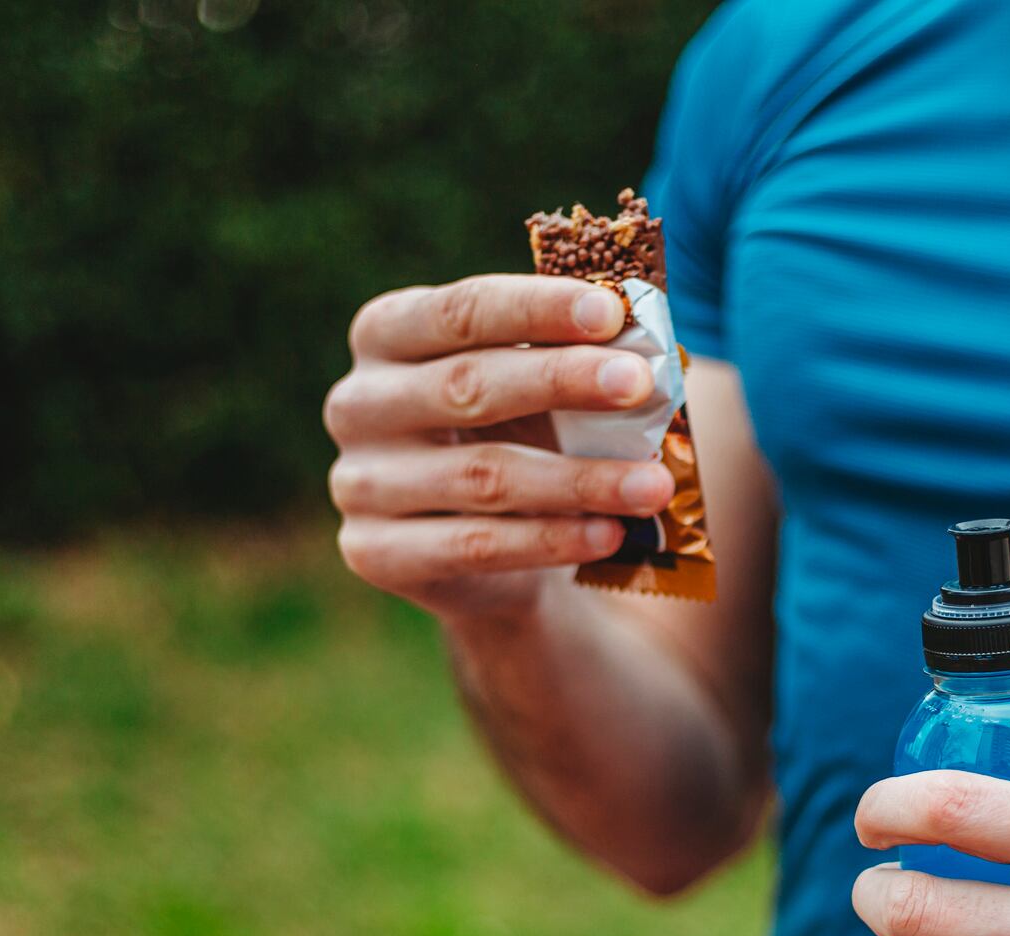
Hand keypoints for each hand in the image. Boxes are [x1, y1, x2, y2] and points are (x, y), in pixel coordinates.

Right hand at [324, 275, 677, 621]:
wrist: (486, 550)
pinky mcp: (374, 553)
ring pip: (481, 477)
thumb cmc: (514, 434)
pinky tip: (610, 534)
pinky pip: (475, 547)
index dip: (537, 309)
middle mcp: (356, 403)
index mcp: (385, 334)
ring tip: (652, 484)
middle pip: (466, 385)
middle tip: (641, 383)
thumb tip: (645, 343)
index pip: (461, 310)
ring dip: (579, 479)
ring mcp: (358, 483)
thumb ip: (568, 357)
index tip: (612, 313)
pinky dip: (551, 540)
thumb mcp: (533, 386)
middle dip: (562, 381)